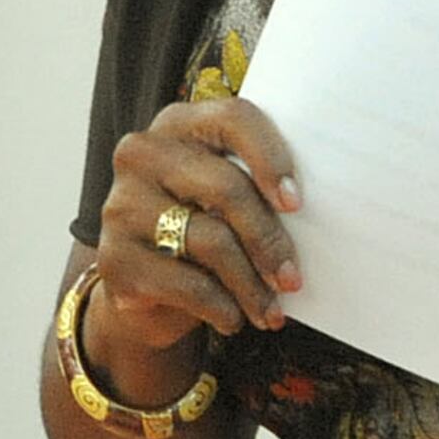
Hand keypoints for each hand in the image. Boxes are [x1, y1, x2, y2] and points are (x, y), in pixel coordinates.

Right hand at [88, 96, 302, 386]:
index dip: (271, 157)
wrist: (145, 290)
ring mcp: (120, 206)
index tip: (298, 204)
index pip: (233, 118)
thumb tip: (324, 215)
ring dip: (251, 286)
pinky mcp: (114, 259)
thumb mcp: (226, 199)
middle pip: (226, 187)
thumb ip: (257, 186)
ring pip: (210, 241)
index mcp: (178, 125)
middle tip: (293, 278)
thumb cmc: (203, 230)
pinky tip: (233, 320)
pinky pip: (187, 284)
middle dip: (269, 239)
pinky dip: (221, 308)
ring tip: (271, 311)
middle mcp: (141, 155)